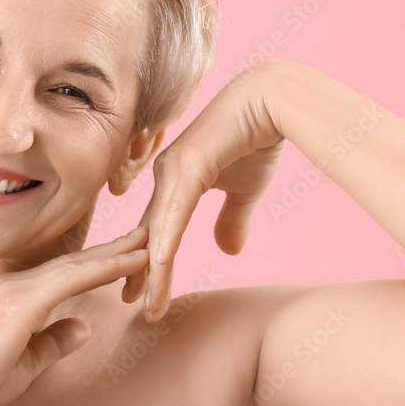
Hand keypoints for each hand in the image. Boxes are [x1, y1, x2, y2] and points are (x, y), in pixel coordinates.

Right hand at [0, 228, 148, 405]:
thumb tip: (84, 328)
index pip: (61, 274)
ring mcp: (16, 289)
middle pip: (72, 262)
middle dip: (110, 248)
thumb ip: (54, 342)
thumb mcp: (27, 362)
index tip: (122, 254)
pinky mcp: (24, 302)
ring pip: (76, 265)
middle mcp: (12, 284)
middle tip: (143, 234)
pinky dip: (104, 269)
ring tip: (147, 243)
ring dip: (115, 254)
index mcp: (9, 295)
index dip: (94, 263)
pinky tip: (128, 264)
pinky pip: (73, 280)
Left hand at [122, 59, 290, 322]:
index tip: (144, 294)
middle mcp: (167, 176)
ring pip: (159, 230)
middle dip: (140, 272)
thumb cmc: (258, 138)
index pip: (158, 230)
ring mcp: (174, 169)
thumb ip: (232, 218)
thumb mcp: (246, 190)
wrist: (273, 100)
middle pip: (149, 234)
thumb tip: (227, 251)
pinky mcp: (189, 164)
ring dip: (153, 270)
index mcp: (176, 181)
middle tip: (131, 305)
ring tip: (148, 303)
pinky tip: (160, 265)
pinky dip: (167, 239)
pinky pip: (175, 210)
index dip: (150, 263)